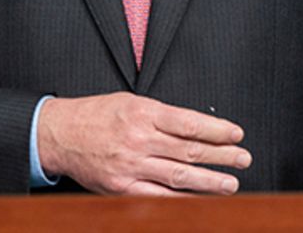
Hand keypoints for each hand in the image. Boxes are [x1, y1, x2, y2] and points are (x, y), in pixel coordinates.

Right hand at [36, 92, 251, 194]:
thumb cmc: (96, 115)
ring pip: (179, 175)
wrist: (59, 134)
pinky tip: (200, 201)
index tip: (236, 134)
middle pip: (190, 150)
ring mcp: (131, 165)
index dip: (218, 130)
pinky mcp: (122, 187)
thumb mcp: (130, 102)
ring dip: (209, 181)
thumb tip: (196, 129)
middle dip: (221, 155)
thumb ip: (161, 115)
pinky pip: (158, 197)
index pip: (190, 123)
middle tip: (243, 158)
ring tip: (231, 183)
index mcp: (143, 112)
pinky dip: (182, 200)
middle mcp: (139, 139)